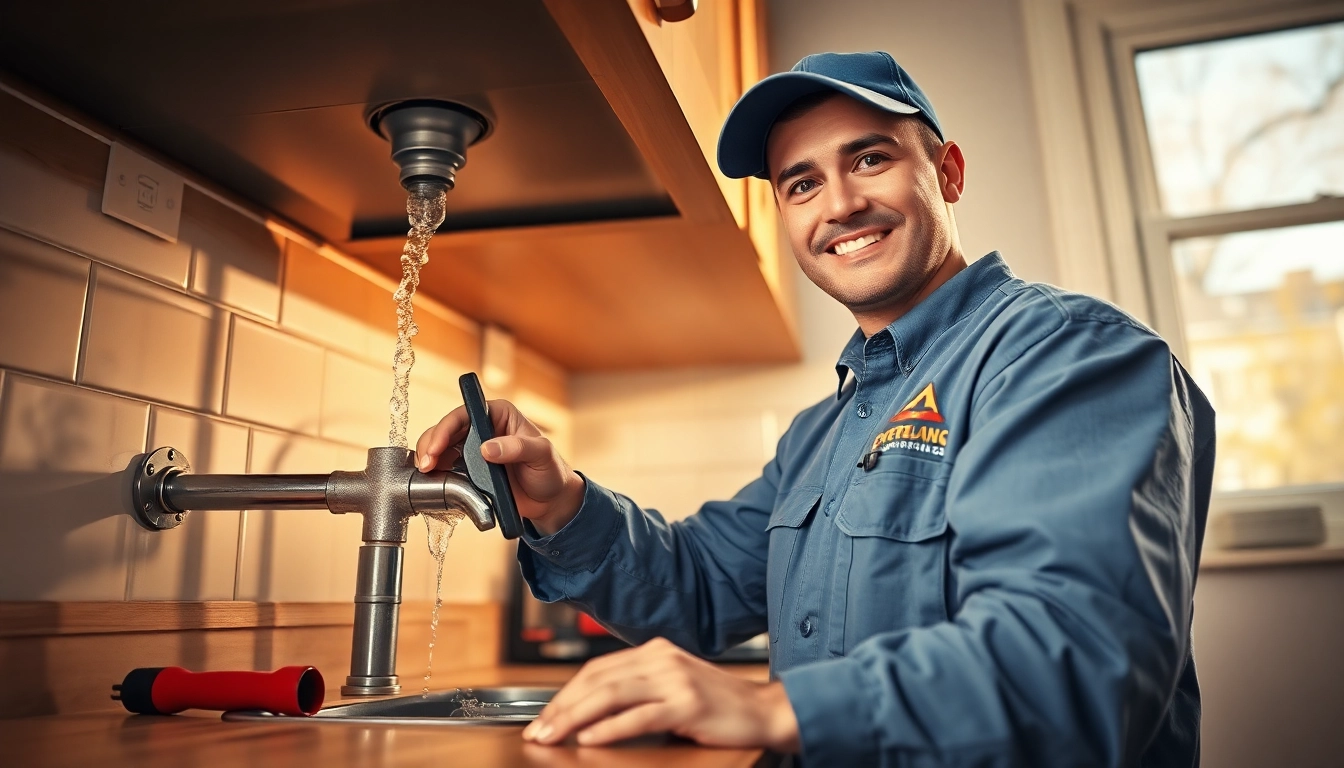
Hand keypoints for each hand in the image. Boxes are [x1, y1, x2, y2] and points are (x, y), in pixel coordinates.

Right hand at [415, 398, 584, 534]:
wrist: (549, 501)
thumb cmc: (550, 471)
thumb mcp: (541, 455)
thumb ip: (518, 448)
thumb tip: (486, 449)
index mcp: (499, 414)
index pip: (466, 413)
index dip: (447, 427)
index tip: (437, 447)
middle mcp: (482, 429)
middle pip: (446, 429)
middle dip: (431, 445)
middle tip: (426, 465)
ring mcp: (472, 450)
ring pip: (440, 448)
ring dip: (429, 459)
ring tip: (426, 474)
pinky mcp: (467, 470)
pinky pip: (445, 468)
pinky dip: (435, 474)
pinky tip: (433, 482)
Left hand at [521, 637, 799, 752]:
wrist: (763, 712)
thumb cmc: (717, 706)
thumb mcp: (672, 687)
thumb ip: (638, 690)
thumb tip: (590, 711)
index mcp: (655, 651)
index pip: (597, 669)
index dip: (566, 693)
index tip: (543, 716)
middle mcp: (662, 659)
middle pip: (598, 680)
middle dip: (562, 706)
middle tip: (538, 730)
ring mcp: (675, 680)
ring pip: (611, 695)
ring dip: (575, 717)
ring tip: (553, 735)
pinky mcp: (687, 704)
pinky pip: (639, 715)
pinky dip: (610, 727)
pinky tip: (590, 738)